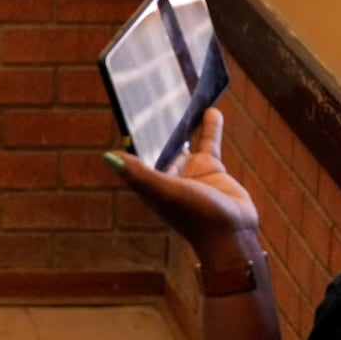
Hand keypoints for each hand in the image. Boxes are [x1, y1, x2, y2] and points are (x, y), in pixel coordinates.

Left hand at [106, 109, 259, 263]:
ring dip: (184, 125)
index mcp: (150, 184)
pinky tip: (211, 110)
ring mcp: (191, 173)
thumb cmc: (196, 217)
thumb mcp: (164, 192)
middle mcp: (168, 177)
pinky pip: (208, 142)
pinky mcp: (212, 170)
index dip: (130, 137)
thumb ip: (138, 175)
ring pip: (185, 141)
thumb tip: (107, 157)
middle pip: (160, 145)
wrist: (233, 237)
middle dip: (157, 128)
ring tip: (183, 102)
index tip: (125, 115)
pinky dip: (209, 126)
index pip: (135, 155)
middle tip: (153, 101)